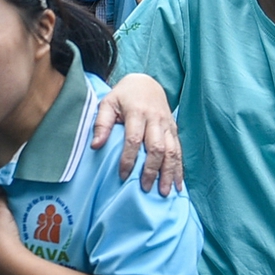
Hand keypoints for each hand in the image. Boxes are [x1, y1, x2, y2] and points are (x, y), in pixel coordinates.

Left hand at [96, 72, 182, 193]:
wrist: (146, 82)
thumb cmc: (123, 96)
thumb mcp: (108, 103)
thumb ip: (102, 124)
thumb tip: (95, 146)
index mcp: (137, 112)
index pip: (134, 139)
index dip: (128, 159)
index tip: (122, 176)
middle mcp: (155, 119)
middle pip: (156, 147)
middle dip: (152, 170)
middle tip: (145, 188)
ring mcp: (167, 125)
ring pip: (172, 151)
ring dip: (169, 173)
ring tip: (164, 192)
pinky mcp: (174, 129)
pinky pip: (179, 150)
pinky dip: (179, 168)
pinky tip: (177, 184)